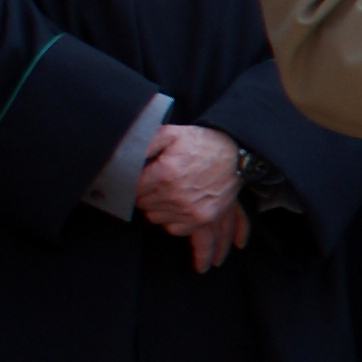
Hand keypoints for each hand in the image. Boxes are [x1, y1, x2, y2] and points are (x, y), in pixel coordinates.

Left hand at [137, 124, 248, 271]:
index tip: (143, 176)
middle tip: (157, 183)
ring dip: (158, 208)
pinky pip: (173, 229)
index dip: (134, 182)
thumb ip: (144, 142)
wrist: (237, 156)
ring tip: (168, 194)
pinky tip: (177, 207)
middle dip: (145, 194)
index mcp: (164, 174)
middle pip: (142, 204)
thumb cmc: (202, 144)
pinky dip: (172, 220)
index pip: (131, 189)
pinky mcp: (202, 219)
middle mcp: (175, 195)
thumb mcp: (171, 133)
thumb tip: (123, 156)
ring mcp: (190, 210)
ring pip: (154, 218)